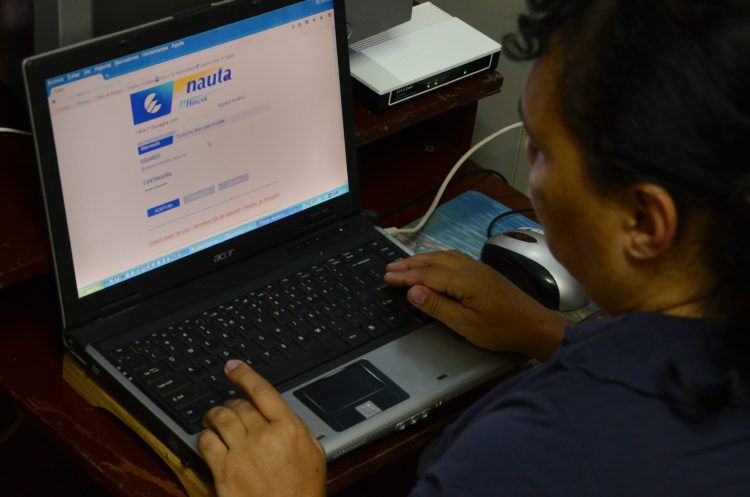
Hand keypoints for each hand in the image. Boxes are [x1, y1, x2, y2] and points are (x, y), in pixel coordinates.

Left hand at [198, 360, 325, 496]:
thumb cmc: (303, 493)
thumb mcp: (315, 455)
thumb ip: (297, 430)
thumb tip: (283, 414)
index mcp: (289, 428)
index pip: (262, 391)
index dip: (244, 374)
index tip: (233, 366)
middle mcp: (264, 436)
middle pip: (239, 405)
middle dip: (232, 402)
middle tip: (231, 406)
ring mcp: (241, 452)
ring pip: (220, 418)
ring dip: (214, 414)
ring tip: (213, 416)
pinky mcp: (223, 471)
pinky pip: (206, 442)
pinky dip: (204, 435)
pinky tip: (207, 437)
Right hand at [384, 250, 570, 360]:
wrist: (535, 326)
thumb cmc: (501, 329)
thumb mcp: (466, 324)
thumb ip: (438, 306)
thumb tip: (413, 291)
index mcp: (463, 280)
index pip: (426, 275)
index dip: (405, 276)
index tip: (386, 277)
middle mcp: (470, 268)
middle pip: (433, 260)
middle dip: (409, 263)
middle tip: (389, 267)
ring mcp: (478, 268)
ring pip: (444, 256)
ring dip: (422, 259)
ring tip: (406, 263)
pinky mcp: (484, 272)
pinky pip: (455, 257)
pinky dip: (438, 257)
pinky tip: (435, 261)